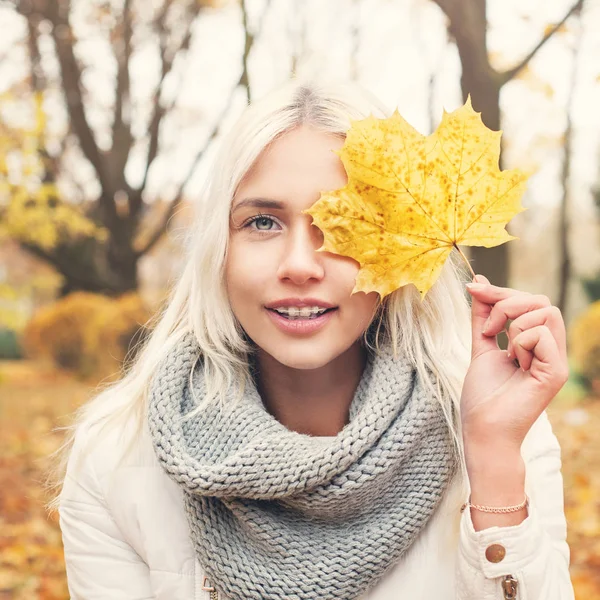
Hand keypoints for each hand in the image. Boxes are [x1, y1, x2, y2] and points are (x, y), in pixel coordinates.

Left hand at [460, 274, 568, 450]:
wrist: (483, 428)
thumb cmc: (483, 394)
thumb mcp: (481, 344)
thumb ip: (482, 315)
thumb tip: (479, 281)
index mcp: (536, 343)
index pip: (529, 300)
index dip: (500, 292)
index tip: (472, 288)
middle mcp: (550, 349)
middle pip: (540, 300)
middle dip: (505, 302)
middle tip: (487, 328)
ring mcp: (556, 360)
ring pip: (545, 311)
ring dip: (513, 324)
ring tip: (503, 350)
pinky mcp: (556, 372)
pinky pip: (540, 334)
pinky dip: (519, 343)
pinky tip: (514, 364)